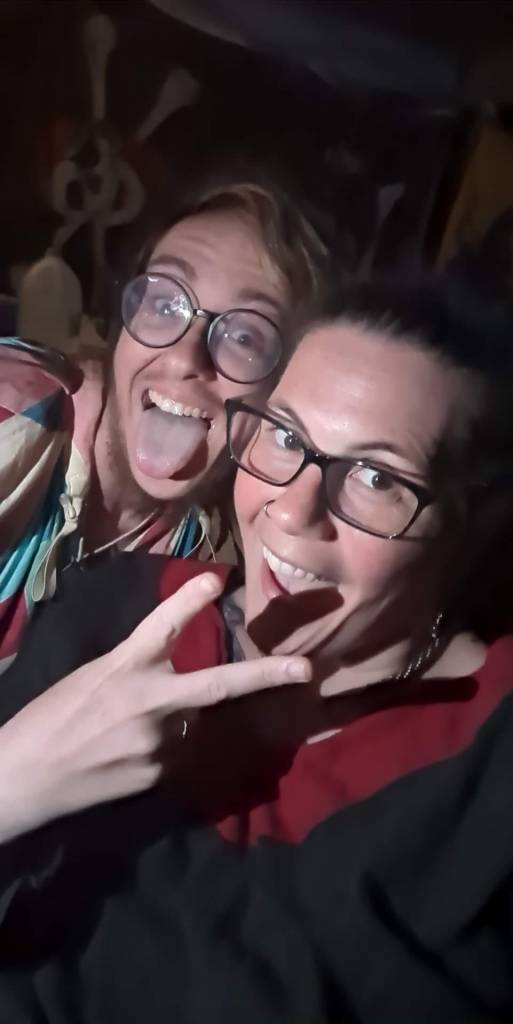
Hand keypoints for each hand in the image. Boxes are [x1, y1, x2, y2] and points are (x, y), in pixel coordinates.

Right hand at [0, 573, 310, 842]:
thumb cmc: (51, 717)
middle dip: (267, 675)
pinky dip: (164, 749)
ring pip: (192, 722)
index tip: (217, 579)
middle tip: (306, 669)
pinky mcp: (159, 775)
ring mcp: (158, 742)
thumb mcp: (91, 678)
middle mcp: (149, 701)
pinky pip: (178, 754)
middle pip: (217, 685)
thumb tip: (174, 677)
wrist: (22, 777)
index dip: (190, 600)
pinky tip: (127, 755)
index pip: (163, 626)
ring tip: (127, 732)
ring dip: (177, 721)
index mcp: (124, 666)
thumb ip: (137, 671)